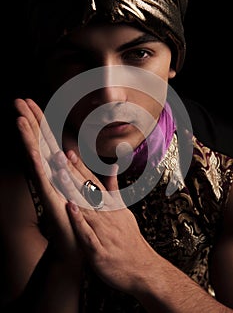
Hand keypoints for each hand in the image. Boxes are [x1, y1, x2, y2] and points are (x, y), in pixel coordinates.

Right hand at [14, 98, 83, 268]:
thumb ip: (97, 175)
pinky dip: (36, 162)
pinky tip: (31, 148)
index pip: (49, 140)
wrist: (76, 245)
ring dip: (28, 137)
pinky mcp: (49, 198)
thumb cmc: (82, 218)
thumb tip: (99, 160)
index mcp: (59, 171)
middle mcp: (49, 175)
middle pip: (39, 143)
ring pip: (36, 156)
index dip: (42, 121)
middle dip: (30, 121)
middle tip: (19, 99)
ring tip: (18, 116)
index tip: (33, 102)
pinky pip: (42, 177)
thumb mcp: (93, 193)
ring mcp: (47, 185)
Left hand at [64, 154, 156, 295]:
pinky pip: (88, 234)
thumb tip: (113, 166)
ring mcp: (104, 232)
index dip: (80, 167)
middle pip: (87, 191)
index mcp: (111, 206)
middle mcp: (107, 215)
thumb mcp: (123, 210)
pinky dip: (79, 221)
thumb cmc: (129, 238)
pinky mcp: (99, 251)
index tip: (68, 152)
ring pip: (85, 207)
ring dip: (72, 191)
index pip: (93, 183)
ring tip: (60, 175)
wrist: (142, 269)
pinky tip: (70, 209)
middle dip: (72, 173)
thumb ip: (114, 188)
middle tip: (59, 156)